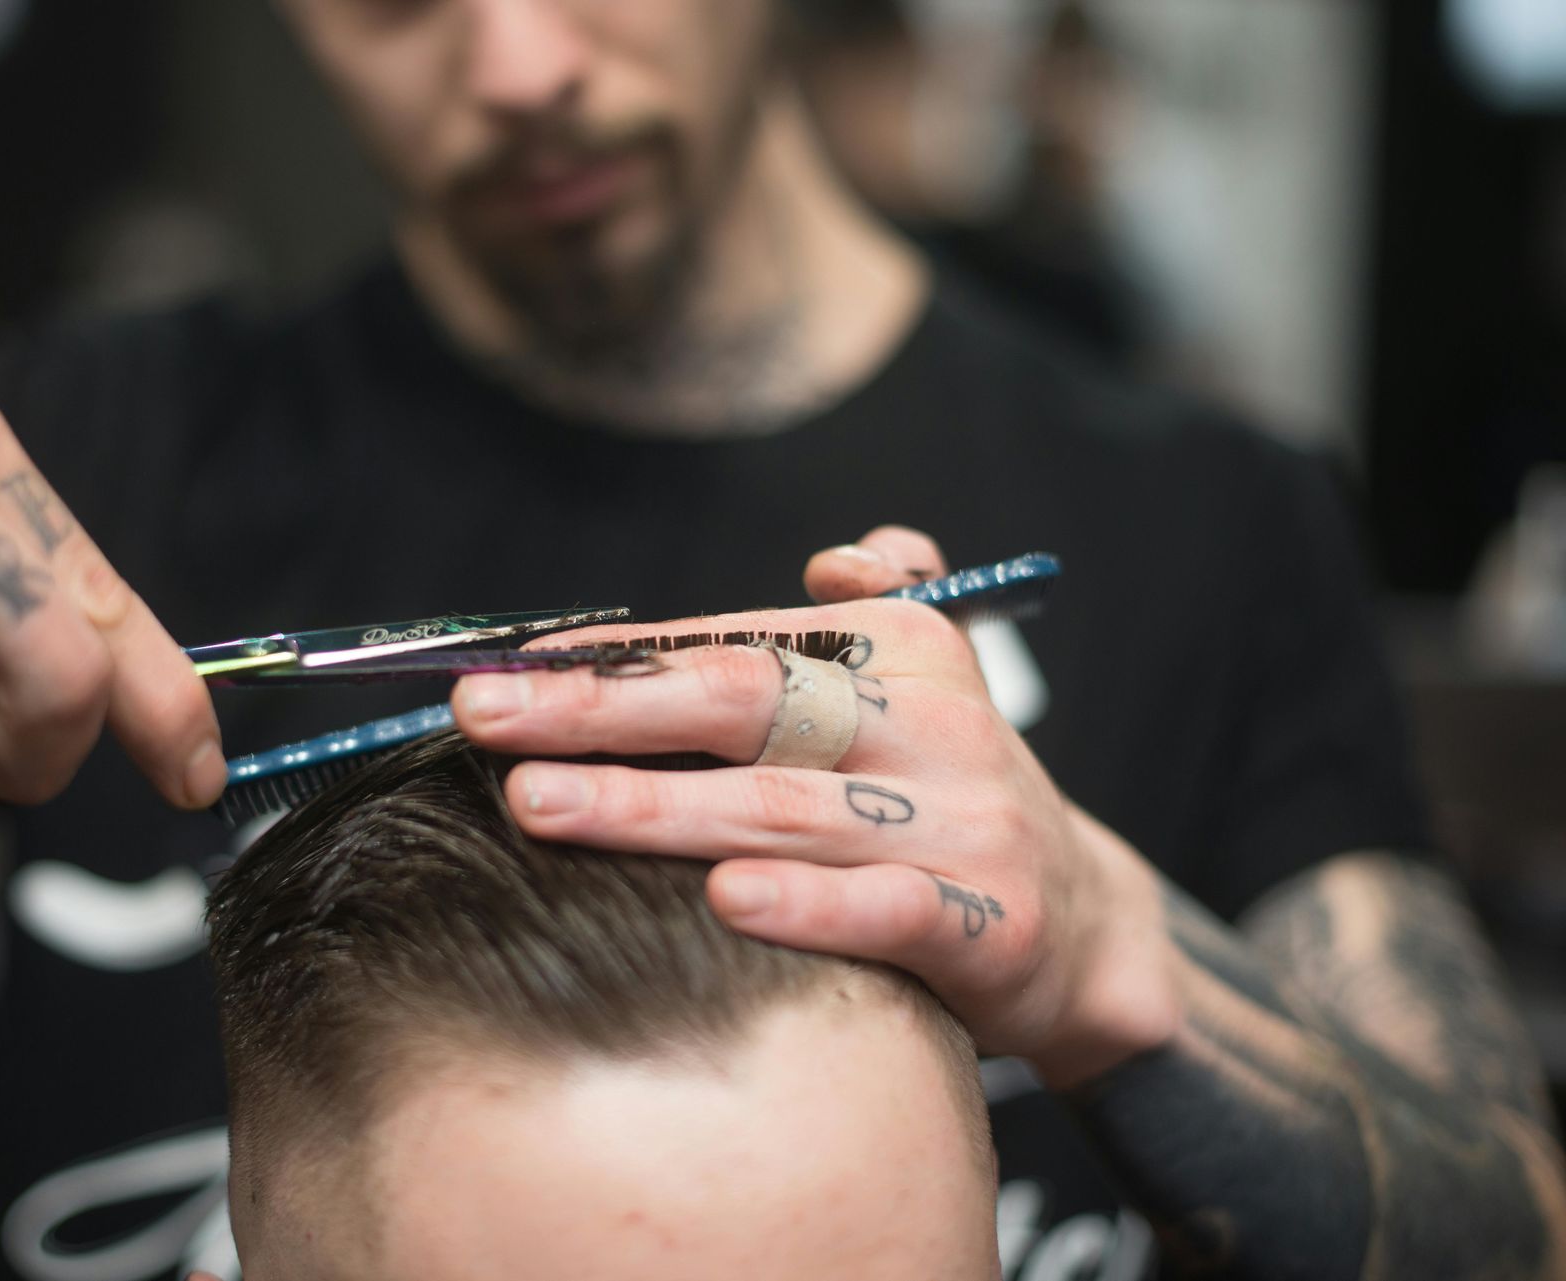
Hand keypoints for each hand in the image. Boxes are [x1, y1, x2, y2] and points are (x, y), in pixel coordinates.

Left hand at [453, 526, 1178, 1082]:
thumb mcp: (926, 689)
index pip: (731, 645)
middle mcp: (931, 721)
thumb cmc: (950, 799)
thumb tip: (839, 555)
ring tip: (539, 806)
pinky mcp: (991, 921)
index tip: (505, 669)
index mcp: (901, 650)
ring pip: (786, 808)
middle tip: (483, 716)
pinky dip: (807, 906)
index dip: (612, 658)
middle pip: (744, 705)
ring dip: (655, 808)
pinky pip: (886, 910)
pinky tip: (722, 901)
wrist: (1089, 922)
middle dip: (602, 709)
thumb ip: (866, 616)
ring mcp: (964, 821)